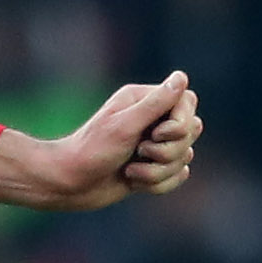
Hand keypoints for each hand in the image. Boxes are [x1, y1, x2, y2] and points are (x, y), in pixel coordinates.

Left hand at [0, 72, 201, 212]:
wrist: (69, 185)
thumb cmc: (91, 151)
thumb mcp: (124, 125)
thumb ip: (155, 103)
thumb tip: (181, 77)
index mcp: (144, 100)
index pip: (187, 102)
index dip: (180, 122)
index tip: (156, 133)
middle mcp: (153, 119)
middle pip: (191, 131)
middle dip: (168, 150)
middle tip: (138, 152)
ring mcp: (154, 144)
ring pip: (185, 157)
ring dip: (157, 171)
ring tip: (130, 170)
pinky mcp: (153, 167)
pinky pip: (177, 176)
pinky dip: (157, 184)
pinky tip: (134, 181)